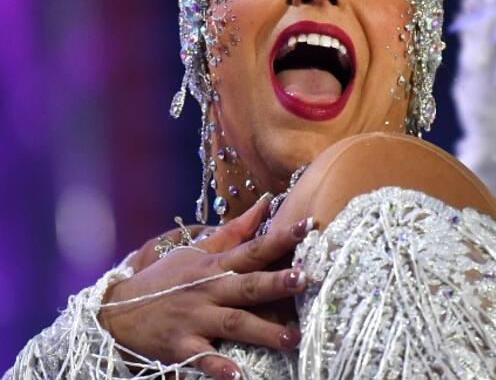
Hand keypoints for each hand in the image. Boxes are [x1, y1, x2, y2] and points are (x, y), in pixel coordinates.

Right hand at [97, 195, 313, 378]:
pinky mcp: (180, 345)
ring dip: (263, 331)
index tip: (309, 226)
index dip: (280, 237)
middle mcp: (208, 290)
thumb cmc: (164, 280)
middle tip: (306, 279)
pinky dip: (218, 367)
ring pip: (234, 323)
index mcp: (215, 267)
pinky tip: (237, 375)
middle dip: (276, 283)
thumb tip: (264, 204)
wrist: (115, 312)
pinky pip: (202, 358)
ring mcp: (194, 318)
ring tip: (292, 338)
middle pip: (247, 285)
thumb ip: (234, 231)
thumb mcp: (196, 252)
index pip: (253, 248)